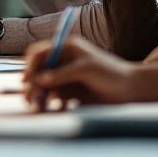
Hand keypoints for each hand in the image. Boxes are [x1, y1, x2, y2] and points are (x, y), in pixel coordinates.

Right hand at [22, 37, 137, 110]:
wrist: (131, 90)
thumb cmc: (111, 73)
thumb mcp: (86, 69)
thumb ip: (62, 74)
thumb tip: (39, 80)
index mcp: (66, 48)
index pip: (39, 53)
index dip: (30, 66)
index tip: (27, 80)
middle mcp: (62, 62)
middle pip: (38, 71)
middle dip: (32, 85)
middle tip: (32, 98)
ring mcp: (65, 78)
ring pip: (43, 87)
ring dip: (39, 96)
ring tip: (41, 106)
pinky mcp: (69, 93)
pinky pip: (52, 98)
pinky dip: (50, 104)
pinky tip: (59, 108)